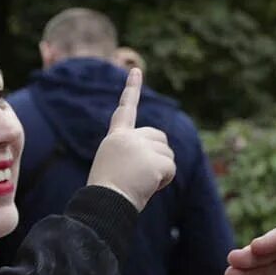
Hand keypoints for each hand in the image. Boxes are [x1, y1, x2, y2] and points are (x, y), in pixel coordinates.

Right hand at [87, 68, 174, 209]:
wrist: (104, 204)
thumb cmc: (108, 192)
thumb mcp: (115, 165)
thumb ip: (133, 153)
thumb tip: (160, 157)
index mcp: (116, 137)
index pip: (125, 109)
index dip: (131, 89)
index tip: (136, 70)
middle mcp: (128, 137)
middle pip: (159, 138)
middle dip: (158, 156)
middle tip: (140, 175)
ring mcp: (141, 147)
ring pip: (167, 154)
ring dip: (161, 171)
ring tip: (140, 182)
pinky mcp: (153, 160)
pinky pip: (171, 169)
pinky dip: (164, 181)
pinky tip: (148, 186)